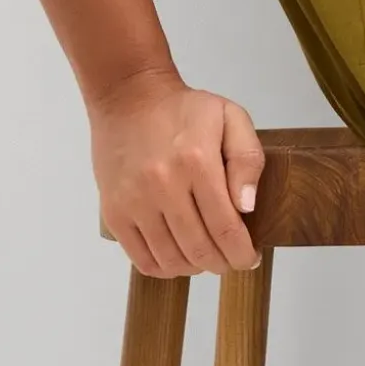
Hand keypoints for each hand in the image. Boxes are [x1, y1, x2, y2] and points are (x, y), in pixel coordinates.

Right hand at [88, 68, 265, 277]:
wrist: (129, 98)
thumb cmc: (184, 109)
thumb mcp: (230, 117)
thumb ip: (247, 158)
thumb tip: (247, 207)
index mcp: (197, 162)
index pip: (225, 227)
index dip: (242, 253)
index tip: (251, 258)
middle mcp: (163, 185)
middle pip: (199, 249)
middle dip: (223, 263)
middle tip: (232, 259)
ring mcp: (134, 202)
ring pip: (171, 260)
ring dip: (195, 268)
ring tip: (206, 256)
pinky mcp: (113, 212)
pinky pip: (141, 259)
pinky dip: (164, 268)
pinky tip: (178, 258)